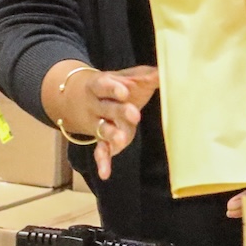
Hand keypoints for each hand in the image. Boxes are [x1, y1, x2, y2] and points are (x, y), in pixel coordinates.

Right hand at [55, 65, 158, 181]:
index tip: (124, 91)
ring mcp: (96, 123)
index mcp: (99, 85)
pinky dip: (103, 162)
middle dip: (118, 111)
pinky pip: (100, 150)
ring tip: (121, 141)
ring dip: (111, 135)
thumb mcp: (127, 78)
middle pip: (105, 108)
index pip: (104, 85)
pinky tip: (105, 174)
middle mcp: (95, 105)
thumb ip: (145, 77)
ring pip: (102, 129)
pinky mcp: (101, 140)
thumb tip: (167, 71)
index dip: (113, 88)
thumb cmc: (115, 86)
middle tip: (134, 115)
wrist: (78, 96)